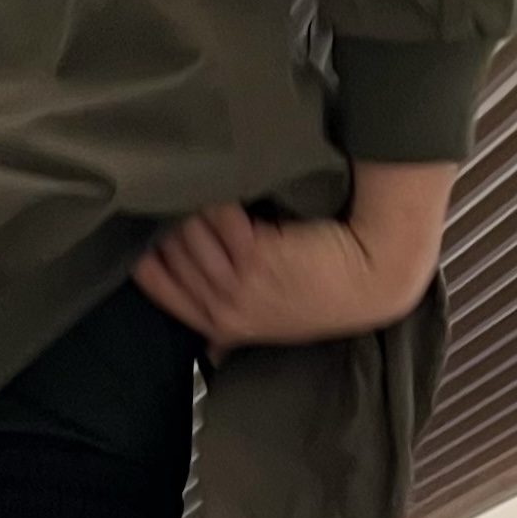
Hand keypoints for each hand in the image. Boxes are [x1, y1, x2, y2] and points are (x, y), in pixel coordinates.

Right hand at [134, 159, 457, 353]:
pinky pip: (216, 217)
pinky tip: (222, 168)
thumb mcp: (270, 319)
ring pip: (187, 236)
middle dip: (164, 219)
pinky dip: (216, 191)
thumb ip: (231, 329)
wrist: (374, 275)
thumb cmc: (325, 289)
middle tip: (168, 180)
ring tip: (194, 167)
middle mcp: (223, 311)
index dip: (145, 252)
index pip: (159, 288)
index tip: (142, 220)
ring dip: (191, 199)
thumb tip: (211, 350)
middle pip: (169, 258)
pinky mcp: (256, 259)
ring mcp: (238, 288)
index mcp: (220, 325)